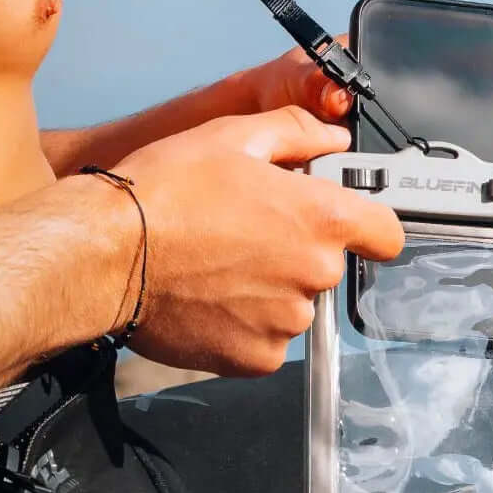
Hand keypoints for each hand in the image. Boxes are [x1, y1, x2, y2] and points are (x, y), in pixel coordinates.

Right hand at [114, 107, 403, 375]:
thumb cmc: (164, 193)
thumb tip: (332, 138)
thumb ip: (296, 133)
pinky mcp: (256, 359)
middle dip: (297, 250)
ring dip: (270, 289)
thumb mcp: (232, 136)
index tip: (348, 225)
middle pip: (328, 266)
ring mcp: (287, 322)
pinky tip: (210, 299)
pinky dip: (245, 325)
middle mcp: (314, 275)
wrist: (105, 257)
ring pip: (295, 304)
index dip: (369, 226)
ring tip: (218, 266)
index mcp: (321, 219)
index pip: (387, 234)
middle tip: (245, 234)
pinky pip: (267, 341)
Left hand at [250, 28, 492, 165]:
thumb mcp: (289, 84)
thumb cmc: (279, 95)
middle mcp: (429, 85)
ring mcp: (433, 122)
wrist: (265, 132)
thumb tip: (338, 97)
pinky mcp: (428, 160)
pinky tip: (486, 193)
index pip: (492, 41)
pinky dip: (486, 179)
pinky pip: (469, 166)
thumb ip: (309, 84)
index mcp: (408, 54)